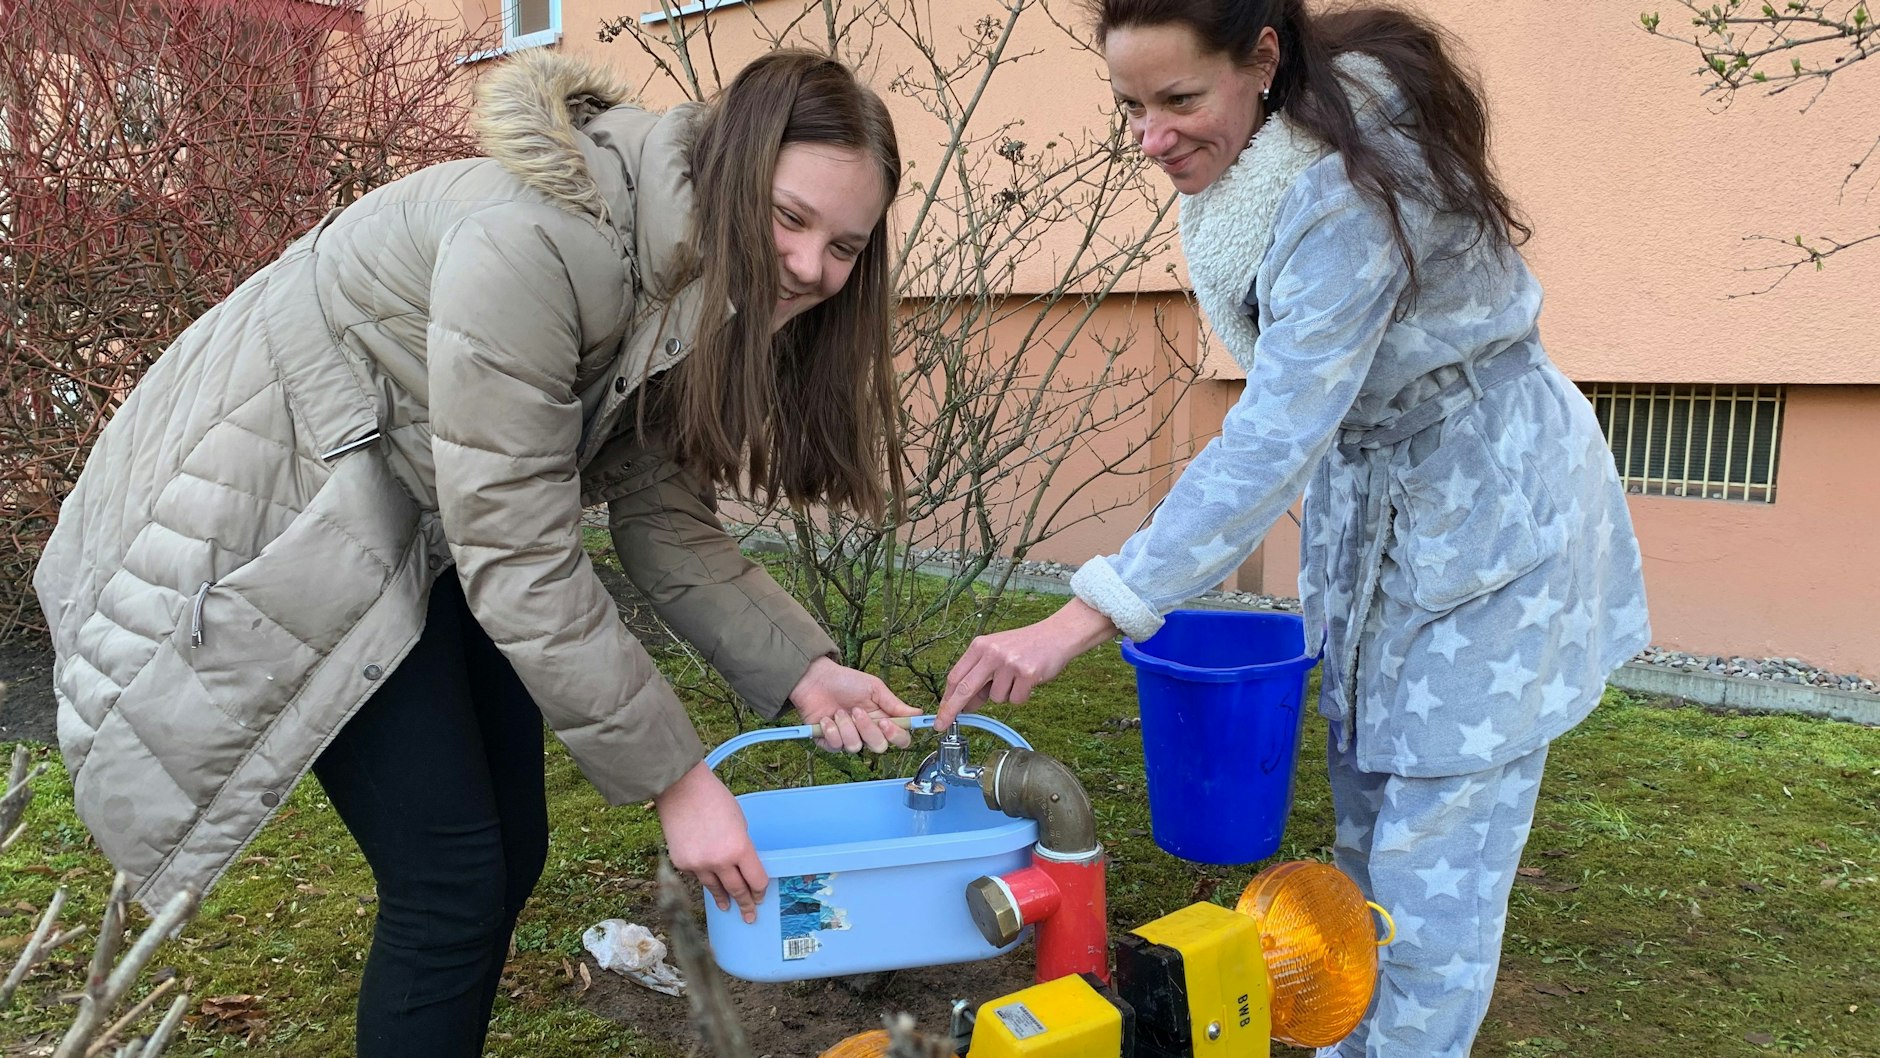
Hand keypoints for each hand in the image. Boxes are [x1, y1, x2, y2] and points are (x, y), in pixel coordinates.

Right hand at [654, 761, 768, 922]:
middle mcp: (720, 862)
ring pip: (715, 889)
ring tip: (728, 907)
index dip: (760, 890)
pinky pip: (698, 876)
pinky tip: (709, 883)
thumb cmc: (714, 799)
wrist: (681, 790)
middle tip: (750, 915)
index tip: (761, 896)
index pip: (756, 880)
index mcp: (740, 848)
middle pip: (737, 890)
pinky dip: (705, 878)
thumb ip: (741, 846)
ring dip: (724, 899)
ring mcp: (698, 864)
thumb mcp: (739, 822)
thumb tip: (742, 865)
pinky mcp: (682, 863)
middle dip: (745, 904)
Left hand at [791, 657, 923, 752]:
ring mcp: (849, 739)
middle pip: (879, 747)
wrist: (816, 680)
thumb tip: (918, 714)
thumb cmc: (845, 681)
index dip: (896, 735)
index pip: (900, 738)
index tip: (886, 722)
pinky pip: (836, 746)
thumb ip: (895, 704)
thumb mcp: (874, 688)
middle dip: (867, 729)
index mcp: (883, 720)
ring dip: (846, 727)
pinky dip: (830, 730)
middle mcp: (868, 732)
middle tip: (856, 711)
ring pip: (856, 747)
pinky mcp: (830, 743)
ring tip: (838, 711)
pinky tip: (826, 718)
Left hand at [936, 598, 1117, 728]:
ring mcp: (1009, 663)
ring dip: (1005, 695)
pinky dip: (1021, 696)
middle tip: (942, 725)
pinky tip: (1028, 681)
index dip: (946, 698)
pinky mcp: (1027, 674)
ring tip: (1017, 679)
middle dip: (952, 710)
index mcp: (980, 646)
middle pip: (964, 688)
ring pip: (996, 698)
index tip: (940, 714)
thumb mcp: (996, 654)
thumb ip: (980, 676)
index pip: (955, 676)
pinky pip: (1015, 700)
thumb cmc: (1025, 645)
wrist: (1056, 635)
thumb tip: (965, 705)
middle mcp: (992, 653)